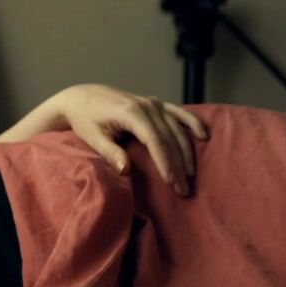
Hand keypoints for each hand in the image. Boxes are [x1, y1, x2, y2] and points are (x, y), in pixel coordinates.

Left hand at [57, 84, 207, 195]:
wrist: (82, 97)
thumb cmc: (85, 119)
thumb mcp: (92, 137)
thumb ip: (109, 152)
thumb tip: (125, 170)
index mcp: (131, 113)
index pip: (155, 140)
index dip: (165, 162)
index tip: (172, 182)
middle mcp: (146, 105)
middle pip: (169, 138)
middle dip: (178, 164)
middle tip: (183, 189)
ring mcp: (153, 103)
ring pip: (178, 129)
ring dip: (187, 152)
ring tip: (191, 176)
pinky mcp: (155, 103)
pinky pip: (179, 113)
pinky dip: (192, 123)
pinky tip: (204, 136)